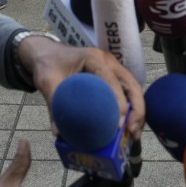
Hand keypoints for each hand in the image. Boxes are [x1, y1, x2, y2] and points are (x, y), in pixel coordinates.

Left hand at [18, 37, 144, 140]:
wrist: (47, 53)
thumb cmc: (48, 64)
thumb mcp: (47, 82)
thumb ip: (53, 105)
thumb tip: (59, 133)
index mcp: (94, 58)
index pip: (112, 79)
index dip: (119, 100)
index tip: (119, 122)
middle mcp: (108, 61)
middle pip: (132, 84)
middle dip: (137, 109)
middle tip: (132, 132)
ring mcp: (113, 68)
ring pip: (133, 89)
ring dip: (137, 111)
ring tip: (133, 134)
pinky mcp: (112, 76)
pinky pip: (127, 92)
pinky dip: (131, 109)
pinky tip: (127, 127)